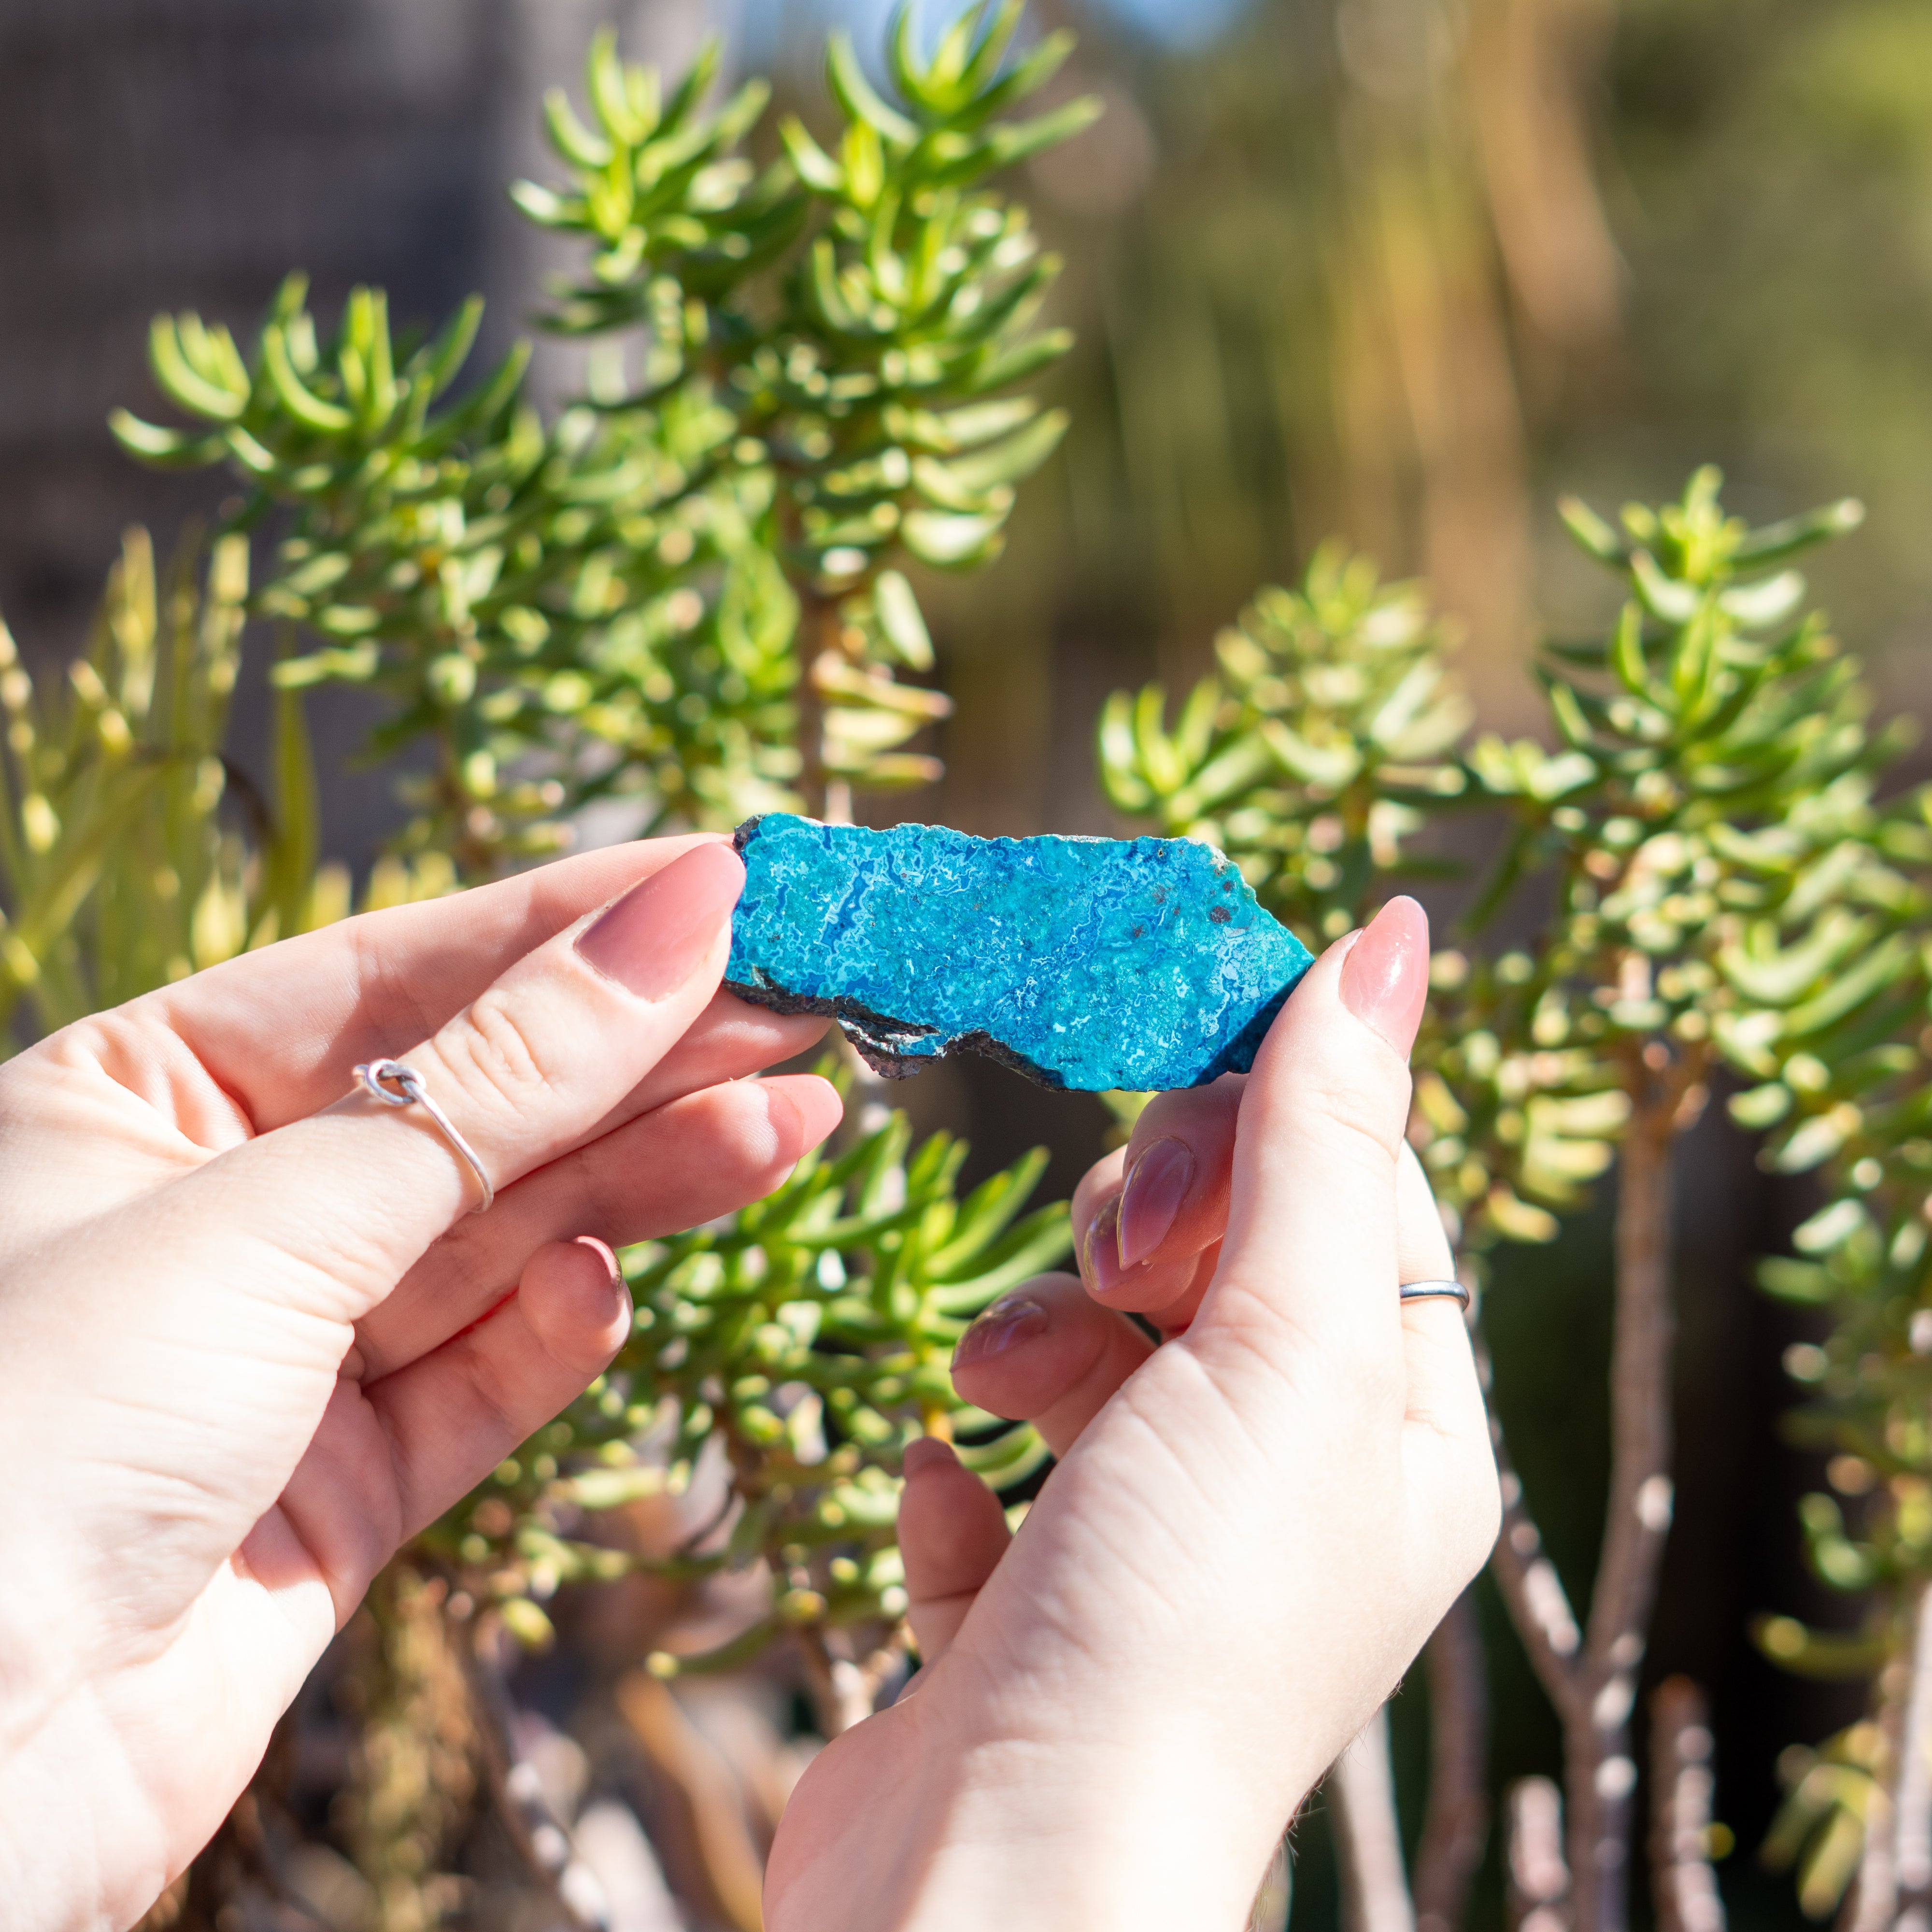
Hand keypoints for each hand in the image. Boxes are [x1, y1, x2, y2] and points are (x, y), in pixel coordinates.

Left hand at [0, 837, 840, 1931]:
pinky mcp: (337, 1492)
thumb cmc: (26, 1436)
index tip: (729, 882)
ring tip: (794, 1116)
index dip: (573, 924)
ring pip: (502, 1239)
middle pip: (476, 1105)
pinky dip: (553, 1336)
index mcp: (140, 1095)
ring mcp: (282, 1357)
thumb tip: (678, 918)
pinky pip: (479, 1383)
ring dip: (645, 1177)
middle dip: (642, 1053)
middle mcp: (215, 1213)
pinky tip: (609, 1285)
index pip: (400, 973)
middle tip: (803, 998)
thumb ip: (500, 1083)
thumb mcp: (278, 1213)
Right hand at [766, 898, 1499, 1930]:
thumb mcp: (1284, 1344)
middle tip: (1115, 1257)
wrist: (1000, 1879)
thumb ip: (1322, 1135)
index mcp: (1397, 1437)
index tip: (1175, 1040)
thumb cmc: (1171, 1618)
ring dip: (1037, 1336)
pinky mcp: (1030, 1595)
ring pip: (1095, 1343)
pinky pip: (998, 1458)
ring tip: (1009, 1394)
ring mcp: (1157, 1546)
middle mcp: (1293, 1491)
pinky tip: (961, 1496)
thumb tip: (1390, 936)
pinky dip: (971, 1453)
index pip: (1359, 1188)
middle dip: (1148, 1223)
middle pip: (1224, 1253)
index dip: (1271, 1102)